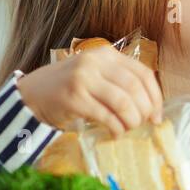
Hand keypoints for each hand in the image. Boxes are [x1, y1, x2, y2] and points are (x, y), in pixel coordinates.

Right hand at [17, 46, 163, 138]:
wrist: (33, 93)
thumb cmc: (70, 87)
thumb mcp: (96, 75)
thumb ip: (120, 83)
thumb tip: (151, 107)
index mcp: (106, 55)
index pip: (143, 74)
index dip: (155, 97)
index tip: (157, 116)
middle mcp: (95, 62)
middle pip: (135, 89)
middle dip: (144, 111)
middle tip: (142, 124)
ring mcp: (83, 79)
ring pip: (123, 102)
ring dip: (131, 121)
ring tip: (128, 129)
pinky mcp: (74, 98)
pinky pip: (106, 116)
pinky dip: (116, 129)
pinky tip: (115, 134)